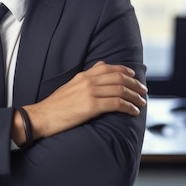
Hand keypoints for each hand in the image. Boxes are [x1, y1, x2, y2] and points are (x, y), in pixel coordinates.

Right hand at [21, 61, 146, 140]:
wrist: (42, 116)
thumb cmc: (55, 106)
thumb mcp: (69, 87)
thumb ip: (84, 80)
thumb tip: (97, 72)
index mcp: (83, 76)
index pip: (109, 68)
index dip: (124, 70)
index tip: (133, 75)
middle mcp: (88, 81)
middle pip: (118, 78)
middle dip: (134, 83)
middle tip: (143, 90)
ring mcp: (90, 93)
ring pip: (120, 90)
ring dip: (134, 96)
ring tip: (142, 103)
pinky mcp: (91, 106)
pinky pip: (116, 104)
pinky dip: (128, 107)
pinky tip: (133, 112)